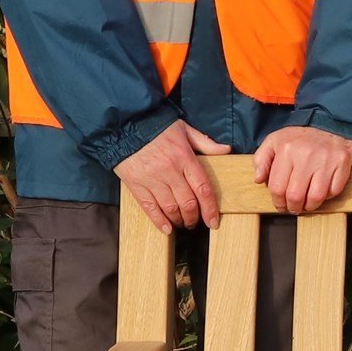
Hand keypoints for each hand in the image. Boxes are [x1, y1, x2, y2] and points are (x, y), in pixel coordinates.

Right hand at [115, 120, 233, 232]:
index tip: (213, 221)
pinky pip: (149, 207)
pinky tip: (166, 228)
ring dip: (179, 220)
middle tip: (196, 223)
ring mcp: (152, 178)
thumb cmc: (156, 125)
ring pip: (170, 208)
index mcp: (184, 157)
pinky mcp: (135, 184)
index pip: (203, 189)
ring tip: (182, 223)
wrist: (125, 122)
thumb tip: (226, 151)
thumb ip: (206, 143)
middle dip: (194, 218)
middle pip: (187, 203)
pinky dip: (159, 221)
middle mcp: (169, 170)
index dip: (210, 209)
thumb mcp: (184, 128)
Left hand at [255, 125, 351, 215]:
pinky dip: (328, 196)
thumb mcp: (274, 141)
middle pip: (296, 195)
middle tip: (294, 207)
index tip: (281, 205)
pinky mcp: (343, 162)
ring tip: (307, 204)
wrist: (329, 124)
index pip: (278, 188)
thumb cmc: (299, 138)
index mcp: (287, 149)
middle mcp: (307, 154)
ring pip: (316, 197)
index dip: (278, 202)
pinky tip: (322, 192)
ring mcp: (326, 159)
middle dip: (293, 207)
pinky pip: (334, 190)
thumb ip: (261, 160)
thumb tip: (258, 180)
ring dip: (310, 206)